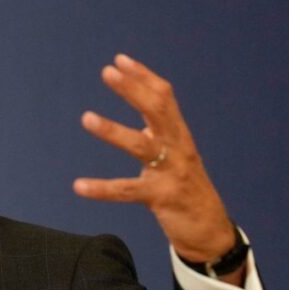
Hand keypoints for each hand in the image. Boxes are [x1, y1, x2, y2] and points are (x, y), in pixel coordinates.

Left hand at [73, 55, 242, 282]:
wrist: (210, 229)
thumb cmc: (186, 187)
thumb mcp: (175, 154)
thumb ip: (160, 132)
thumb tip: (144, 110)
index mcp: (178, 134)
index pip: (164, 97)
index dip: (143, 77)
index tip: (119, 60)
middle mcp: (178, 148)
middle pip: (157, 110)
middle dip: (132, 90)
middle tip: (107, 72)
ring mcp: (171, 172)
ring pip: (141, 146)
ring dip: (113, 130)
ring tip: (86, 117)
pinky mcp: (161, 198)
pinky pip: (126, 191)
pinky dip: (102, 188)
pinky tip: (78, 186)